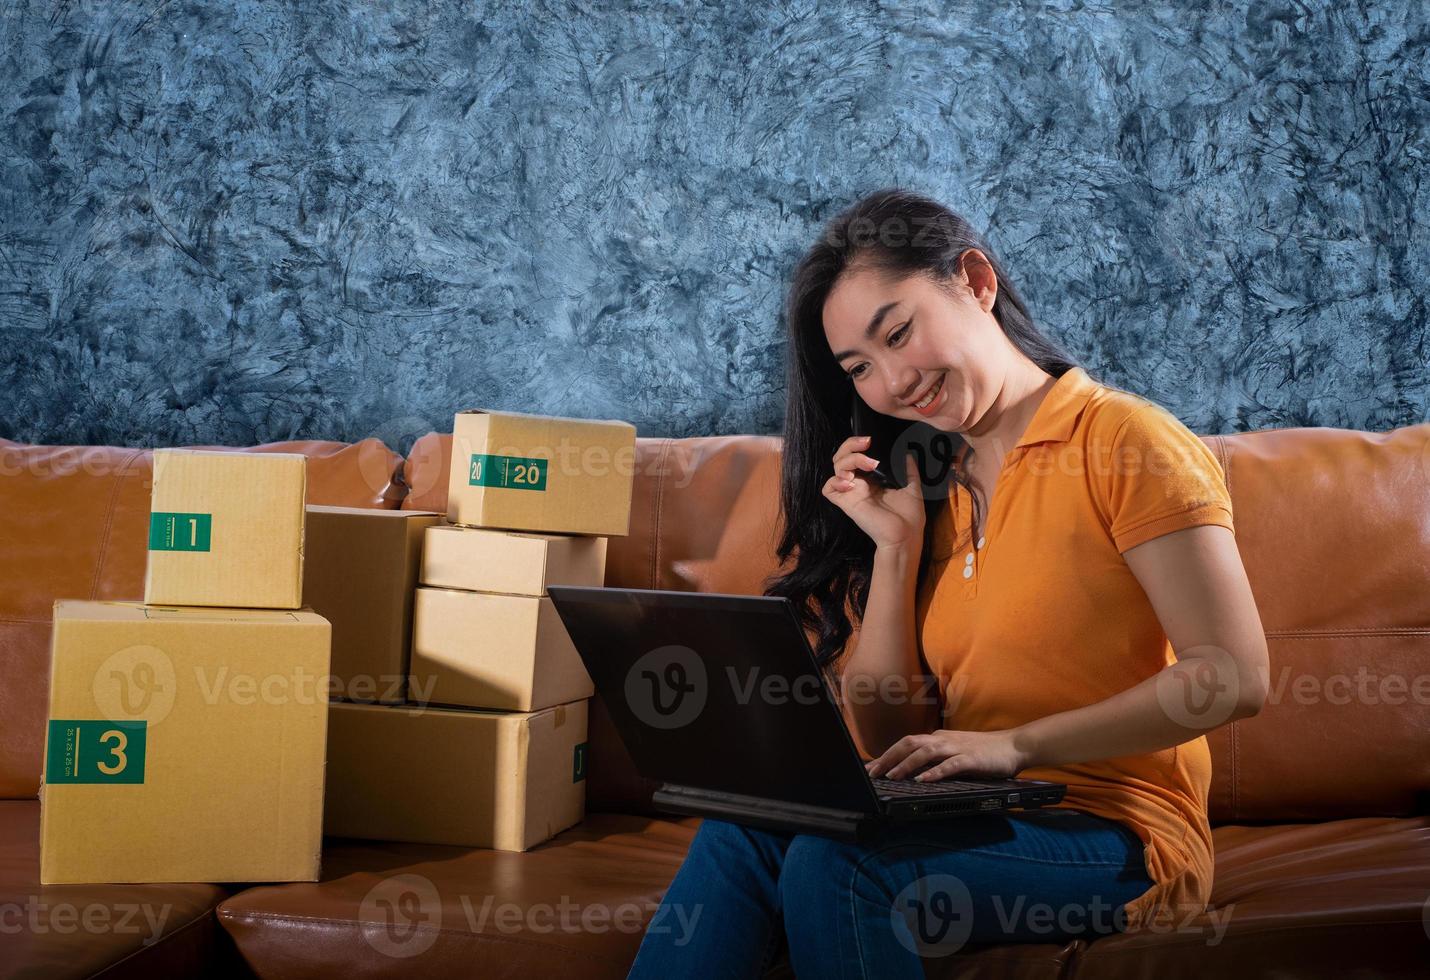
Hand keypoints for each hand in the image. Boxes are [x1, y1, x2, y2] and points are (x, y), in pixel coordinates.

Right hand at [822, 435, 926, 550]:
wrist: (905, 536)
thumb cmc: (909, 516)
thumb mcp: (912, 487)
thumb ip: (909, 470)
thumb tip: (907, 453)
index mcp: (872, 478)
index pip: (856, 455)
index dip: (857, 444)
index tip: (871, 440)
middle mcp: (859, 482)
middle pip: (842, 457)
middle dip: (850, 445)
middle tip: (866, 444)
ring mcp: (851, 492)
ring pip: (836, 467)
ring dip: (850, 460)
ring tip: (869, 464)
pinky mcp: (846, 503)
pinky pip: (828, 488)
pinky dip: (835, 481)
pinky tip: (852, 483)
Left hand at [863, 728, 1028, 781]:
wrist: (1014, 746)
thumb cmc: (985, 752)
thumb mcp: (954, 752)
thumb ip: (936, 759)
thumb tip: (913, 771)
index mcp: (938, 738)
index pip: (906, 743)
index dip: (887, 755)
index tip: (871, 768)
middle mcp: (944, 740)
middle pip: (909, 744)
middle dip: (889, 758)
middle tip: (873, 773)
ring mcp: (957, 748)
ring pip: (925, 752)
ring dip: (906, 764)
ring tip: (892, 777)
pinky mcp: (971, 759)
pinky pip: (950, 765)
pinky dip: (935, 772)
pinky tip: (924, 780)